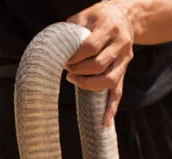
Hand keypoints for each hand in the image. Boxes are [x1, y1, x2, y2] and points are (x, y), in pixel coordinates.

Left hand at [66, 1, 133, 125]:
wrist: (124, 17)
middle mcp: (121, 45)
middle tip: (67, 69)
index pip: (90, 48)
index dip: (74, 57)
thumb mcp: (84, 16)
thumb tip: (52, 50)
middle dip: (78, 70)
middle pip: (98, 65)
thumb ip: (71, 31)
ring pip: (108, 81)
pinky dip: (111, 109)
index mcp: (110, 28)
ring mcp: (124, 61)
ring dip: (88, 85)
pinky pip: (118, 93)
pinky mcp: (123, 72)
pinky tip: (105, 123)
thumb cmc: (98, 18)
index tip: (64, 60)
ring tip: (74, 81)